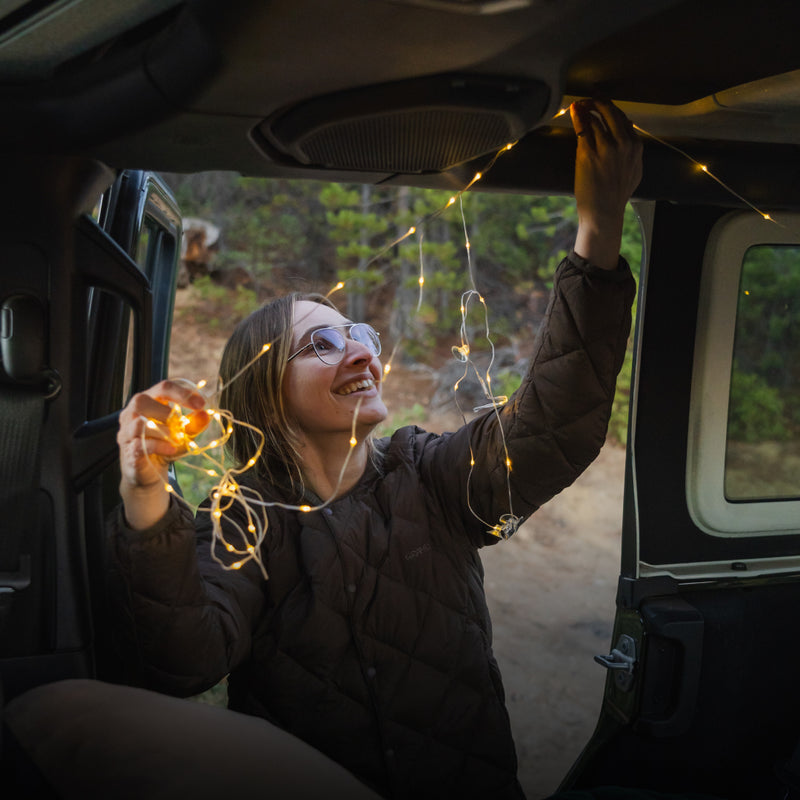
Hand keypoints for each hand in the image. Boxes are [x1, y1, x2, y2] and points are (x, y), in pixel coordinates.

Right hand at [116, 379, 205, 528]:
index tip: (201, 404)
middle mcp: (132, 413)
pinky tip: (171, 449)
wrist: (148, 473)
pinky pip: (140, 443)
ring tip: (178, 439)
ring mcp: (126, 431)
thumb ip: (194, 423)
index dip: (182, 393)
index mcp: (148, 401)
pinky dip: (159, 445)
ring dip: (164, 431)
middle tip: (182, 426)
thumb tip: (206, 415)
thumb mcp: (184, 433)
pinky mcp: (128, 450)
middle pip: (142, 401)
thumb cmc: (165, 445)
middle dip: (167, 413)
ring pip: (139, 423)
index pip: (162, 387)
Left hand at [570, 99, 642, 269]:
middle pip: (611, 112)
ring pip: (595, 120)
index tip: (601, 104)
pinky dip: (577, 116)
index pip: (623, 118)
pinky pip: (583, 128)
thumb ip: (633, 149)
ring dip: (585, 110)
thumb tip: (630, 127)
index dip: (610, 109)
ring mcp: (606, 148)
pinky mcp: (588, 154)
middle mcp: (623, 143)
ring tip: (578, 106)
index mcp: (635, 146)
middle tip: (588, 100)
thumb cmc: (616, 194)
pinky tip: (573, 110)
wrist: (604, 212)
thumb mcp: (634, 170)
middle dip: (598, 102)